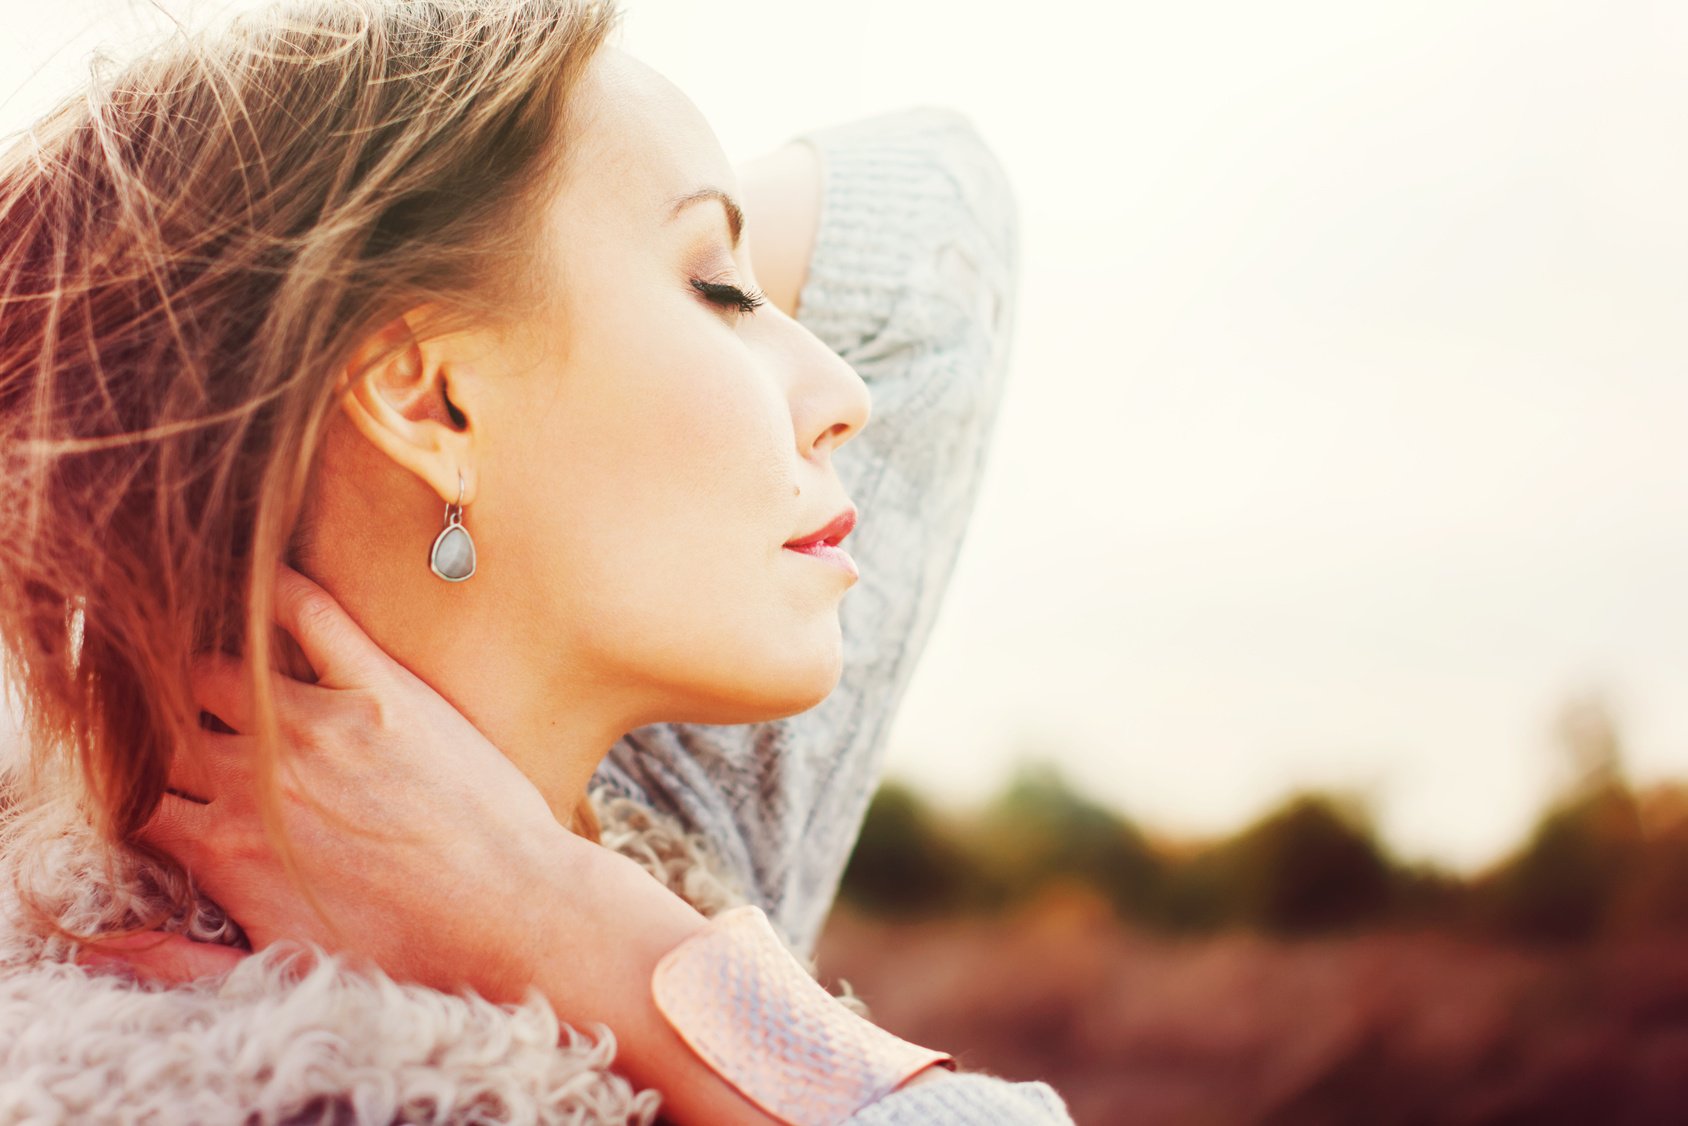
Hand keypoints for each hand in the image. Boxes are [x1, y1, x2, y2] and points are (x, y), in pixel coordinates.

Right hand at [92, 561, 592, 1001]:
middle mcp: (257, 778)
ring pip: (215, 669)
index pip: (135, 798)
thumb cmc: (407, 949)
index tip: (160, 786)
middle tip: (180, 720)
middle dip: (158, 727)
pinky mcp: (379, 687)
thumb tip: (112, 946)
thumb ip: (184, 960)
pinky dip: (276, 590)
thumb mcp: (281, 967)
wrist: (510, 912)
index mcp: (226, 847)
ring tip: (220, 669)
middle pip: (163, 730)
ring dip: (206, 668)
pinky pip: (309, 614)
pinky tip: (261, 582)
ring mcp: (316, 725)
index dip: (137, 790)